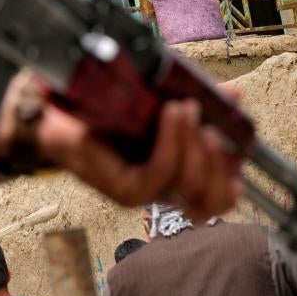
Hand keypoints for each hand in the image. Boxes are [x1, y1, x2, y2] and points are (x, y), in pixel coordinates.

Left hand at [0, 72, 242, 220]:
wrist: (54, 106)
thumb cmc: (101, 104)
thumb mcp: (157, 97)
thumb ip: (195, 99)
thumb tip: (234, 96)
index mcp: (171, 171)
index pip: (212, 199)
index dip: (231, 189)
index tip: (242, 167)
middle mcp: (157, 187)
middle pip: (206, 199)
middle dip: (217, 161)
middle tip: (212, 124)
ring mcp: (138, 189)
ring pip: (184, 185)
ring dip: (194, 147)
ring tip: (186, 110)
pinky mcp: (119, 186)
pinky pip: (156, 174)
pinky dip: (170, 144)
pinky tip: (171, 116)